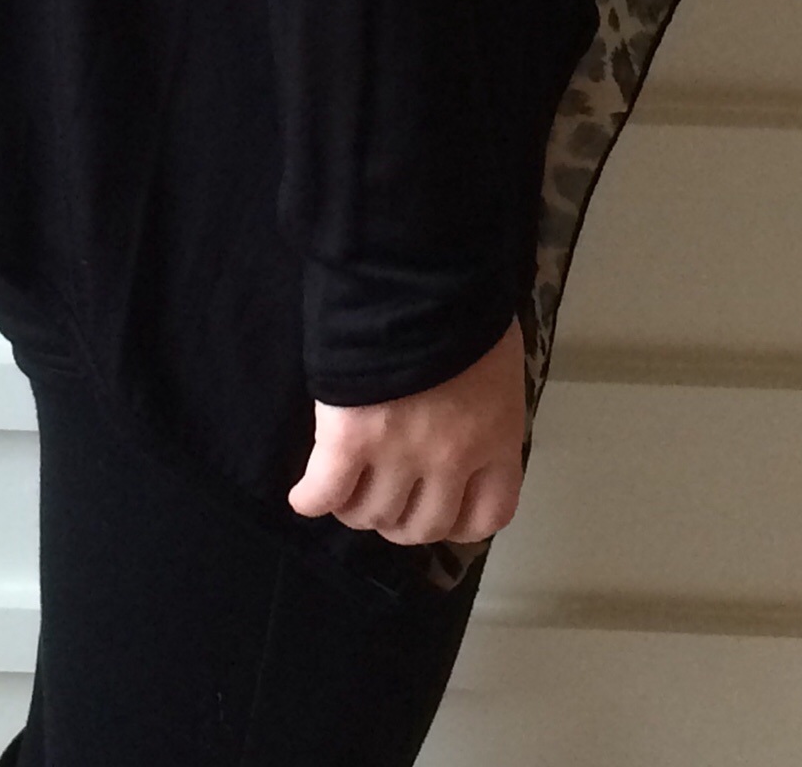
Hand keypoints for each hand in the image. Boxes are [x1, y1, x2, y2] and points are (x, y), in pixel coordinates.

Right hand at [286, 314, 525, 547]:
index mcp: (494, 438)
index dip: (458, 521)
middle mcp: (450, 459)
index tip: (440, 508)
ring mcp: (398, 454)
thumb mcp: (495, 362)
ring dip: (356, 508)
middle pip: (422, 525)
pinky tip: (306, 495)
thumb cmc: (464, 307)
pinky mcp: (349, 439)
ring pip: (372, 514)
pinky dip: (311, 499)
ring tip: (347, 489)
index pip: (487, 516)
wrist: (416, 277)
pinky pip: (325, 492)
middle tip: (386, 498)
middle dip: (401, 519)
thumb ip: (483, 405)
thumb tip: (463, 420)